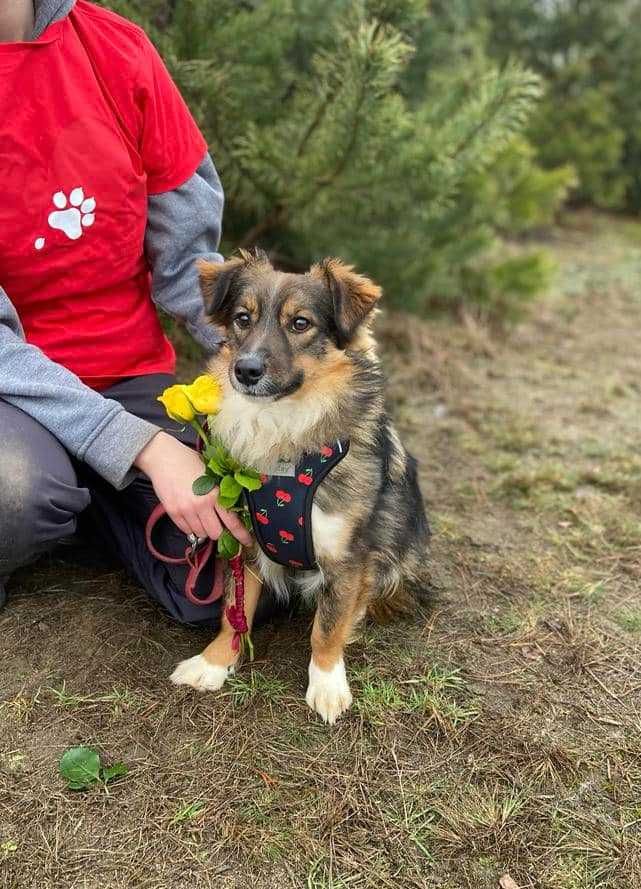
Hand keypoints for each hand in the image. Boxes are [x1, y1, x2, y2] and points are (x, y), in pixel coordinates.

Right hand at [135, 432, 251, 545]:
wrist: (164, 457)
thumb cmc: (189, 461)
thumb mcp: (211, 474)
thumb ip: (220, 492)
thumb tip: (233, 508)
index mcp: (215, 494)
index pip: (232, 521)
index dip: (241, 535)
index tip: (247, 542)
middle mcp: (201, 504)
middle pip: (215, 533)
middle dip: (218, 531)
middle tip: (218, 524)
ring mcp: (186, 510)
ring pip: (200, 533)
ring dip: (204, 529)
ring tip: (201, 516)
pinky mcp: (172, 512)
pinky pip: (186, 530)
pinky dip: (190, 527)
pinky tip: (191, 515)